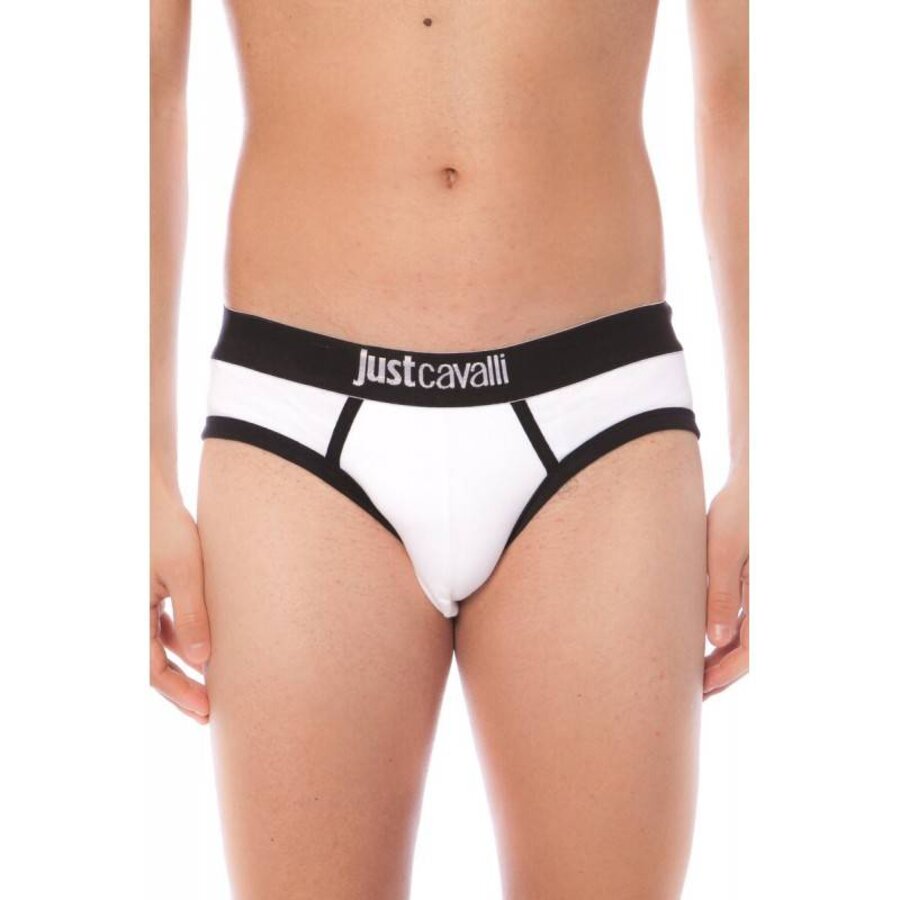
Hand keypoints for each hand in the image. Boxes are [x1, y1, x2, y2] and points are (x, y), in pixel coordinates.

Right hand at [150, 479, 210, 722]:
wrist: (151, 493)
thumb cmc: (166, 527)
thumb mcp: (185, 572)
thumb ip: (193, 615)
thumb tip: (203, 660)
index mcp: (128, 614)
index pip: (152, 669)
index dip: (179, 693)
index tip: (206, 710)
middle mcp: (127, 614)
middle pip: (153, 664)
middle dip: (181, 689)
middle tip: (209, 713)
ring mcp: (137, 604)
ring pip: (158, 647)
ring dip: (184, 666)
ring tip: (212, 685)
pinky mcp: (148, 593)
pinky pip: (162, 627)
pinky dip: (182, 641)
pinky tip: (206, 652)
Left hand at [704, 466, 748, 697]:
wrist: (753, 482)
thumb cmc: (738, 510)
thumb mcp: (722, 551)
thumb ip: (721, 594)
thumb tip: (716, 641)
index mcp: (766, 594)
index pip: (750, 649)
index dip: (725, 674)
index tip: (701, 690)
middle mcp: (768, 599)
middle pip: (749, 650)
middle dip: (723, 675)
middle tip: (692, 696)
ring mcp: (761, 593)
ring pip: (745, 638)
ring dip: (723, 660)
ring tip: (693, 677)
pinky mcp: (752, 585)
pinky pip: (742, 621)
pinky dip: (724, 639)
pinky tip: (704, 646)